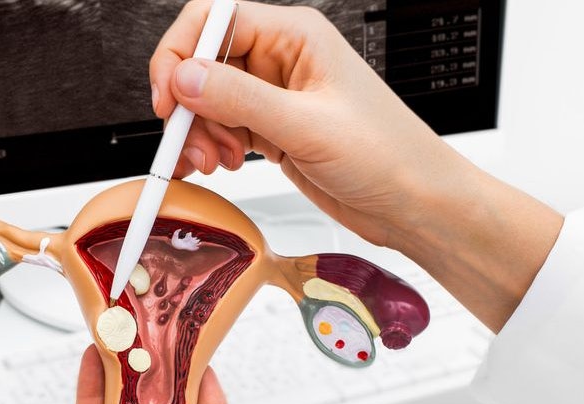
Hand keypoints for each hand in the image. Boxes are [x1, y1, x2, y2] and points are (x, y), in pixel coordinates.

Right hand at [151, 1, 562, 330]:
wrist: (414, 204)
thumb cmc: (388, 156)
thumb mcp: (306, 126)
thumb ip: (240, 99)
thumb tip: (184, 77)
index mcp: (296, 36)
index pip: (214, 18)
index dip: (181, 54)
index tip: (169, 96)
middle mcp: (283, 60)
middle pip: (204, 63)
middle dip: (189, 105)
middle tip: (189, 143)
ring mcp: (276, 96)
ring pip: (209, 100)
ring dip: (200, 133)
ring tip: (213, 162)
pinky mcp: (274, 130)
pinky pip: (224, 127)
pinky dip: (212, 147)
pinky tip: (221, 165)